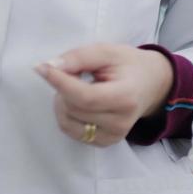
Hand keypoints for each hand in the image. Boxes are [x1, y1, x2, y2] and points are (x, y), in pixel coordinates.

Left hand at [34, 43, 173, 146]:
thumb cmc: (127, 64)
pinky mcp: (104, 142)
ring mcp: (112, 136)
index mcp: (125, 98)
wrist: (150, 84)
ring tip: (77, 86)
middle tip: (73, 72)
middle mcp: (120, 123)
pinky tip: (78, 101)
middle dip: (63, 87)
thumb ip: (78, 57)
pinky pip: (72, 131)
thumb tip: (50, 66)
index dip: (60, 82)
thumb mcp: (106, 51)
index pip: (85, 97)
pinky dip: (67, 114)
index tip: (42, 67)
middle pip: (74, 108)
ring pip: (68, 122)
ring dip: (63, 101)